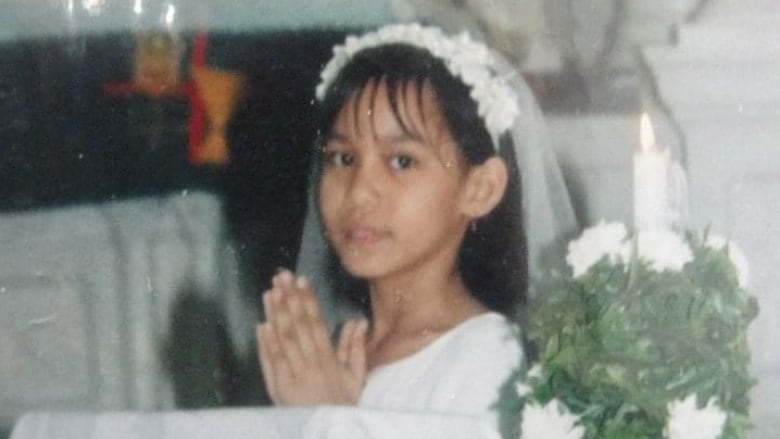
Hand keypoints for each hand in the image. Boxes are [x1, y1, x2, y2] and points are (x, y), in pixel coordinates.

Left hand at [256, 270, 367, 404]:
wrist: (327, 433)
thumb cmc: (341, 405)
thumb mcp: (356, 378)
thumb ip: (355, 348)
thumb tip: (358, 321)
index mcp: (329, 360)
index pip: (317, 324)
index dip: (308, 301)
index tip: (301, 280)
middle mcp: (310, 365)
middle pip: (298, 326)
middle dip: (289, 299)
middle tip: (281, 275)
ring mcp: (292, 376)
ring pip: (283, 340)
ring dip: (275, 314)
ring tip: (270, 292)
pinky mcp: (278, 389)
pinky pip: (271, 363)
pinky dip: (265, 344)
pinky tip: (262, 324)